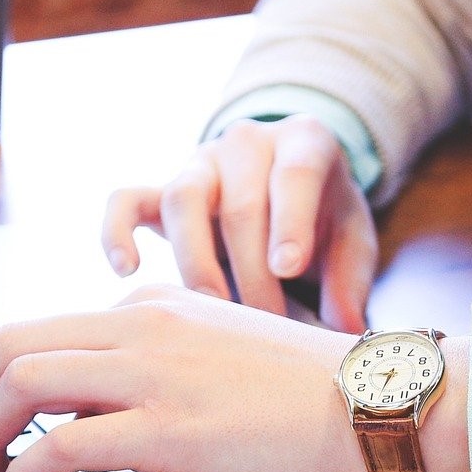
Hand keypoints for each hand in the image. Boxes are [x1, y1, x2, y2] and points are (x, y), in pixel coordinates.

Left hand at [0, 285, 470, 471]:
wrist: (374, 400)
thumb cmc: (313, 390)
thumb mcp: (221, 350)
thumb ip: (160, 363)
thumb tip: (97, 410)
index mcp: (156, 305)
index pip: (47, 329)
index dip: (0, 380)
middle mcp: (143, 325)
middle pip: (11, 343)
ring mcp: (153, 373)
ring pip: (23, 382)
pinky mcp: (167, 427)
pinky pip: (62, 443)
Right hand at [102, 115, 376, 331]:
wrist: (290, 188)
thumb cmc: (325, 219)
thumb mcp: (353, 240)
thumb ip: (351, 281)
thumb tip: (346, 330)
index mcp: (305, 142)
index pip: (295, 173)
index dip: (290, 221)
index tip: (287, 268)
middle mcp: (248, 142)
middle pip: (240, 203)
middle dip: (251, 271)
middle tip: (266, 324)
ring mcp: (200, 163)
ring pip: (183, 199)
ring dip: (197, 262)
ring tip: (213, 311)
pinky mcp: (161, 189)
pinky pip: (126, 200)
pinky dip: (117, 231)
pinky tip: (127, 271)